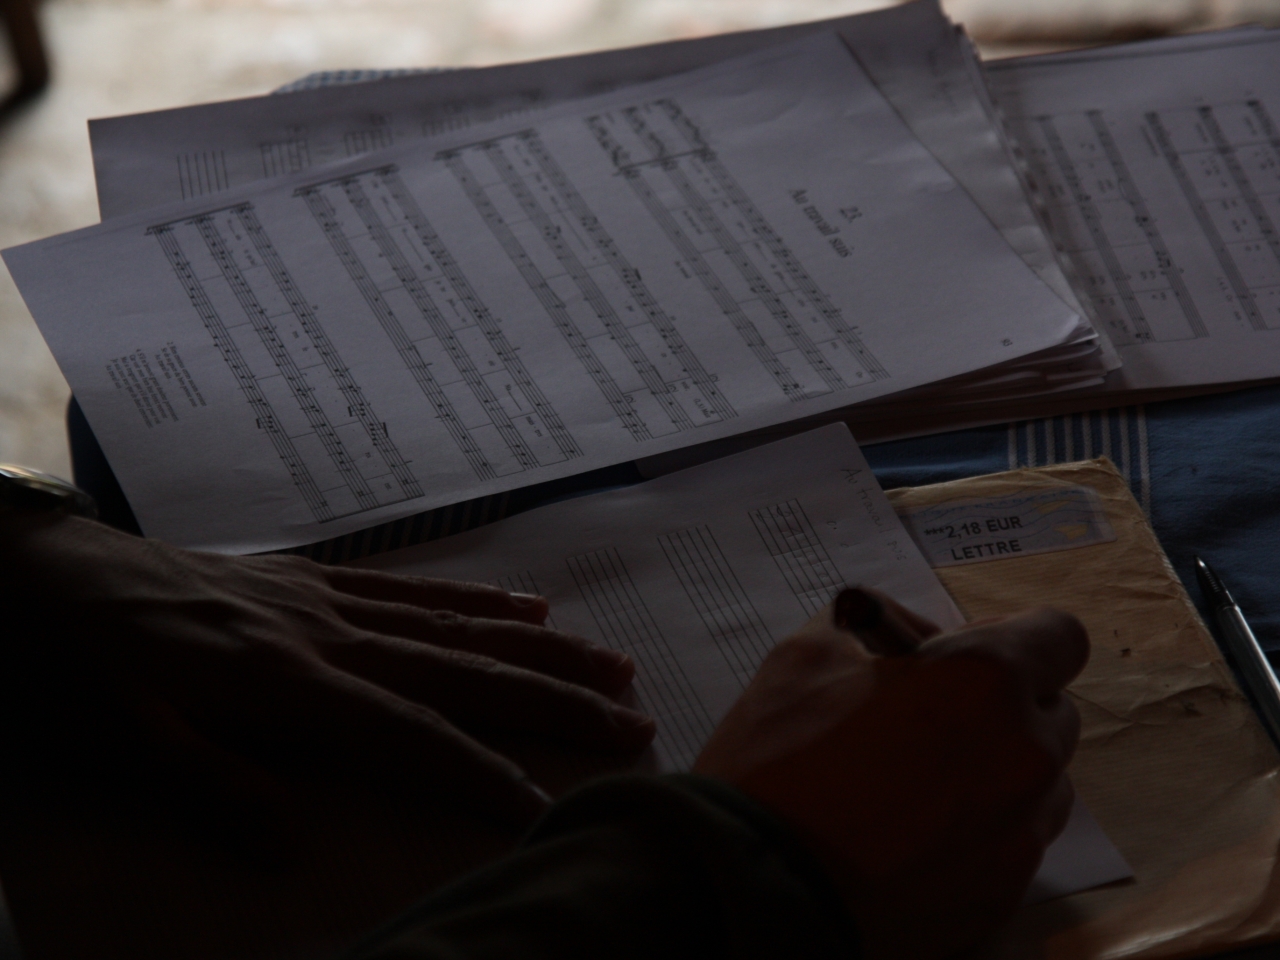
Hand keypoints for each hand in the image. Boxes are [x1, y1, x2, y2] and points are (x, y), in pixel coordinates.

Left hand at [0, 513, 654, 827]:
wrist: (62, 566)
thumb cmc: (87, 662)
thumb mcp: (124, 737)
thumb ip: (210, 786)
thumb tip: (292, 838)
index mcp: (283, 682)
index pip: (404, 732)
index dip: (475, 769)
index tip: (541, 803)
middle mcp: (329, 634)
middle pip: (461, 671)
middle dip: (551, 701)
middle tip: (631, 720)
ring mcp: (333, 601)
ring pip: (457, 626)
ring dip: (540, 649)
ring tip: (611, 666)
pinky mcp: (322, 580)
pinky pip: (417, 589)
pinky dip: (479, 602)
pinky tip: (529, 611)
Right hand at [695, 599, 1087, 959]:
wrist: (752, 884)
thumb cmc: (777, 761)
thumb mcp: (807, 655)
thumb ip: (877, 626)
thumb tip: (912, 639)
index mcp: (984, 681)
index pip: (1059, 637)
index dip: (1014, 638)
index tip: (967, 656)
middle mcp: (1023, 755)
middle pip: (1051, 712)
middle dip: (1003, 706)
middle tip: (927, 720)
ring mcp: (1019, 835)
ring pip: (1039, 784)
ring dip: (998, 772)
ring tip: (919, 786)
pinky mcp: (1003, 895)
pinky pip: (1011, 844)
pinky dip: (977, 833)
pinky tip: (911, 836)